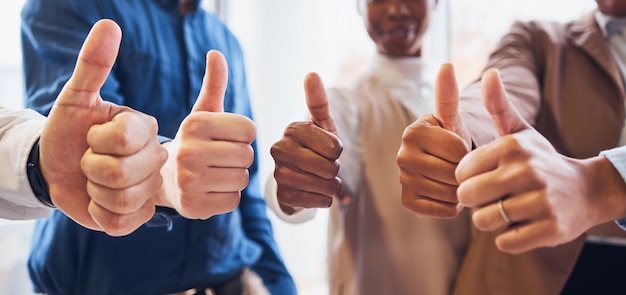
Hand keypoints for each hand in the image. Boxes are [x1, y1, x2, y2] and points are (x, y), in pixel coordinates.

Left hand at [40, 19, 167, 235]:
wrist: (56, 169)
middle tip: (89, 161)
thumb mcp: (76, 97)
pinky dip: (100, 214)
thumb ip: (94, 63)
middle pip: (125, 172)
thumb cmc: (68, 130)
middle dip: (91, 168)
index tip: (91, 136)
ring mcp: (149, 190)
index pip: (125, 139)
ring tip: (94, 181)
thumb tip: (110, 24)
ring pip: (123, 199)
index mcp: (146, 129)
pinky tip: (99, 201)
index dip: (97, 141)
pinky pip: (120, 222)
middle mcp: (155, 159)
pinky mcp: (139, 217)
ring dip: (94, 191)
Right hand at [157, 50, 255, 219]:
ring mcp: (189, 181)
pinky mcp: (193, 207)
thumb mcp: (203, 112)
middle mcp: (188, 151)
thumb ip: (214, 84)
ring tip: (214, 173)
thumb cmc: (194, 142)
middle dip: (239, 157)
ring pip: (242, 179)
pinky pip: (234, 201)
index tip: (224, 137)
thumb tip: (216, 54)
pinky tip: (210, 190)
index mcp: (194, 124)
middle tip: (219, 158)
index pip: (249, 129)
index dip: (242, 135)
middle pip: (247, 155)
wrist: (163, 179)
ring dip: (234, 177)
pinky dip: (227, 197)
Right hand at [270, 72, 343, 213]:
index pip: (336, 147)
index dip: (337, 151)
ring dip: (331, 186)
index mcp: (292, 129)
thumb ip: (318, 100)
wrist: (298, 179)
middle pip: (331, 168)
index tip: (325, 149)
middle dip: (335, 170)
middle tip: (322, 166)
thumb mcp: (321, 124)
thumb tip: (311, 73)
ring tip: (318, 178)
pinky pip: (322, 201)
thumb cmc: (315, 147)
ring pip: (327, 186)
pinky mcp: (284, 196)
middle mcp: (279, 149)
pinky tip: (312, 191)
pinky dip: (324, 199)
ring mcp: (279, 174)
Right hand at [397, 63, 469, 217]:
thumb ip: (449, 94)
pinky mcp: (407, 201)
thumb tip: (447, 64)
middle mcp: (401, 154)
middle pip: (453, 172)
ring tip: (456, 179)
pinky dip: (451, 206)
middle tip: (461, 166)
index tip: (462, 147)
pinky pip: (441, 209)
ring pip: (449, 192)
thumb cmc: (452, 140)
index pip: (457, 149)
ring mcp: (402, 179)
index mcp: (413, 131)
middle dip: (465, 172)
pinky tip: (448, 193)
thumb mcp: (453, 118)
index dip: (469, 151)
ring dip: (461, 189)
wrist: (444, 166)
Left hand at [455, 69, 625, 253]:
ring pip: (484, 221)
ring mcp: (540, 201)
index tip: (484, 178)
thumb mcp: (520, 131)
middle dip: (475, 202)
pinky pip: (505, 242)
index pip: (461, 173)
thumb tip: (489, 74)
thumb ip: (499, 106)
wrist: (586, 191)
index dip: (467, 180)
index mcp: (512, 147)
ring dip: (491, 221)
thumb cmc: (540, 161)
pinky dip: (508, 238)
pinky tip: (522, 225)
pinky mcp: (550, 229)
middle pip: (468, 198)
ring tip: (507, 210)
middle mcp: (526, 171)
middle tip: (493, 198)